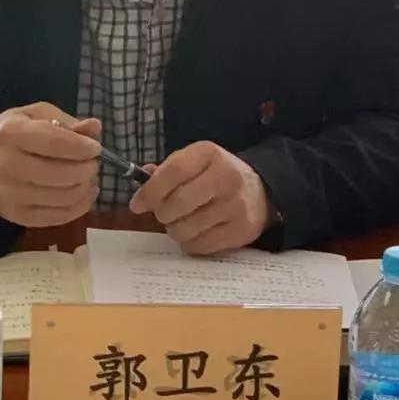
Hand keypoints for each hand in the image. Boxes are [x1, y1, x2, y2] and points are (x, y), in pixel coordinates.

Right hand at [0, 102, 100, 227]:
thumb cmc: (13, 135)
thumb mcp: (36, 116)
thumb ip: (67, 122)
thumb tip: (94, 127)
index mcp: (10, 133)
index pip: (54, 142)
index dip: (81, 147)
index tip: (95, 148)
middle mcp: (6, 166)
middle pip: (61, 174)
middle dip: (87, 168)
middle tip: (93, 163)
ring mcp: (11, 195)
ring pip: (64, 197)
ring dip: (85, 187)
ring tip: (88, 177)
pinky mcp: (18, 217)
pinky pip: (60, 216)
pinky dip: (80, 205)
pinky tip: (84, 193)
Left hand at [129, 141, 270, 254]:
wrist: (261, 191)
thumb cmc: (217, 175)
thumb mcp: (195, 162)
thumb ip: (167, 172)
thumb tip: (142, 190)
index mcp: (209, 154)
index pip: (174, 172)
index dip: (151, 191)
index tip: (137, 204)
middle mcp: (226, 178)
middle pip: (178, 203)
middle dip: (162, 212)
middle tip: (164, 212)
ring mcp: (235, 206)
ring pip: (186, 228)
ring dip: (175, 229)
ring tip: (182, 222)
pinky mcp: (240, 231)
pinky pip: (200, 245)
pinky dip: (190, 242)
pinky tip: (196, 232)